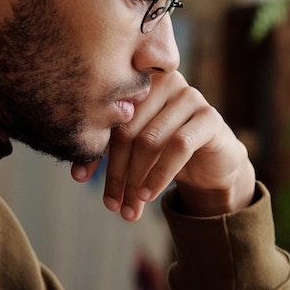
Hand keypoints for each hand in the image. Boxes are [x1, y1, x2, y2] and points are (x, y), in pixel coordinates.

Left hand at [69, 70, 255, 218]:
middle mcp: (163, 82)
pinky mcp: (209, 117)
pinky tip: (149, 195)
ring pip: (150, 140)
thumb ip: (109, 151)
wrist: (212, 164)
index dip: (92, 148)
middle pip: (127, 129)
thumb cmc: (167, 153)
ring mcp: (189, 96)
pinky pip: (179, 146)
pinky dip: (160, 175)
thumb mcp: (134, 151)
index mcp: (139, 82)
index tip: (79, 178)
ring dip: (136, 179)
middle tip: (111, 204)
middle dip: (116, 172)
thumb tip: (77, 174)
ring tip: (129, 208)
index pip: (108, 116)